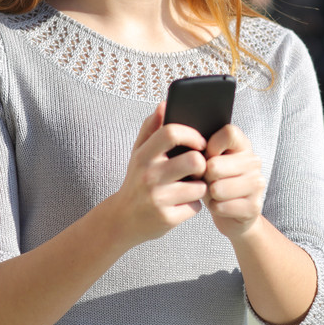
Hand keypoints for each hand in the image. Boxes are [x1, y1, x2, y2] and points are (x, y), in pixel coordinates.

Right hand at [108, 103, 208, 245]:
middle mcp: (149, 176)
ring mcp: (158, 199)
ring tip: (190, 187)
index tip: (200, 142)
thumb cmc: (137, 180)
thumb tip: (165, 103)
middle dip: (202, 164)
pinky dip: (193, 205)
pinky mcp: (167, 219)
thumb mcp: (138, 153)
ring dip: (199, 187)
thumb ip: (151, 127)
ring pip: (199, 186)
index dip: (192, 134)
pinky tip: (182, 204)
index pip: (171, 133)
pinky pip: (195, 207)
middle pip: (194, 161)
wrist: (121, 220)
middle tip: (198, 168)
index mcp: (143, 155)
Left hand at [203, 124, 265, 240]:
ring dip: (210, 194)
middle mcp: (254, 161)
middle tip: (209, 180)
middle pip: (215, 165)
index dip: (211, 145)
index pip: (229, 133)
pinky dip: (215, 208)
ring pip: (218, 189)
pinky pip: (221, 206)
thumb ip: (204, 152)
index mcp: (242, 145)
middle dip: (205, 176)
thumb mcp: (208, 162)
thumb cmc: (215, 181)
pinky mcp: (254, 206)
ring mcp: (257, 184)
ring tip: (215, 193)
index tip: (207, 155)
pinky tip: (220, 205)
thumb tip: (193, 155)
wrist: (231, 213)